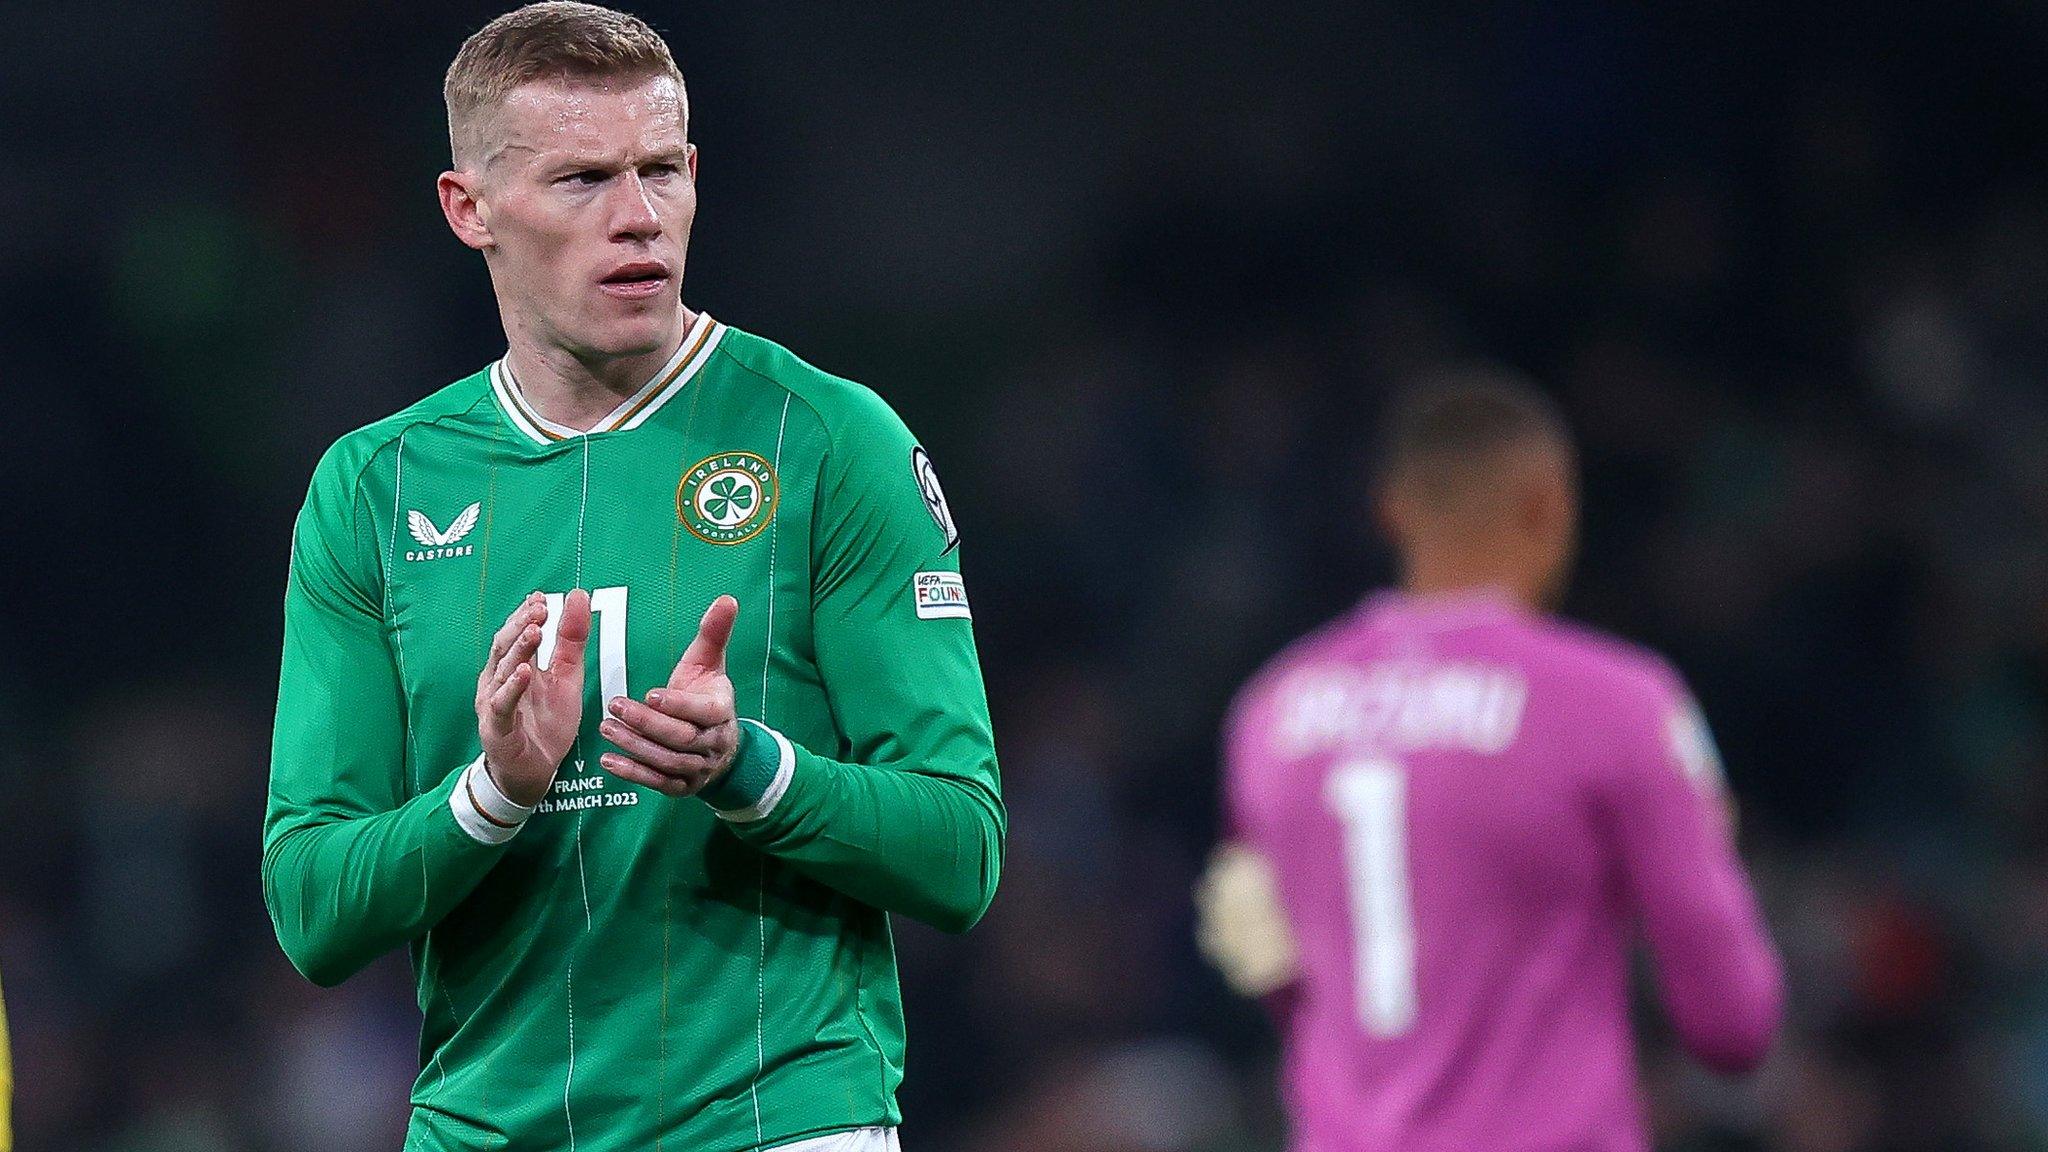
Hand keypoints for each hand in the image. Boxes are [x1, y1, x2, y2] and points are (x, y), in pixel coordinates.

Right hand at [476, 589, 590, 806]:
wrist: (534, 771)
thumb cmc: (545, 724)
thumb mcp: (567, 677)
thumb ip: (571, 641)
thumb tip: (578, 597)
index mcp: (515, 666)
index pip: (517, 633)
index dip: (527, 614)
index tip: (542, 597)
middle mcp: (499, 681)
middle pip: (505, 646)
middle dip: (521, 624)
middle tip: (540, 607)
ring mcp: (494, 703)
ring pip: (502, 670)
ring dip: (518, 649)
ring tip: (534, 630)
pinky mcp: (496, 727)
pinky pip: (502, 704)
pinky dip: (513, 687)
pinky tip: (525, 672)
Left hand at [598, 595, 740, 796]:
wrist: (722, 747)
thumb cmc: (707, 696)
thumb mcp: (710, 664)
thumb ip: (713, 633)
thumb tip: (727, 598)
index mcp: (721, 711)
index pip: (702, 710)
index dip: (677, 704)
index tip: (650, 693)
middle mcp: (713, 743)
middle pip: (681, 737)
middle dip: (647, 722)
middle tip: (615, 705)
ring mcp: (699, 768)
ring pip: (667, 760)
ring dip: (635, 746)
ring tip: (606, 728)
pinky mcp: (683, 786)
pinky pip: (658, 782)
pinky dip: (633, 773)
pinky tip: (607, 760)